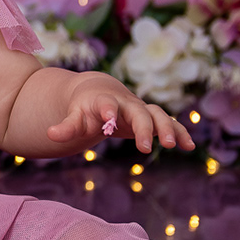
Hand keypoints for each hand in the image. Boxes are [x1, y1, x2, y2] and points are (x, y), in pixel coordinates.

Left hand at [46, 76, 192, 154]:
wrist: (99, 92)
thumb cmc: (85, 108)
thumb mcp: (75, 117)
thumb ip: (66, 126)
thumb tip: (50, 135)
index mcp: (105, 101)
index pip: (107, 104)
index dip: (108, 111)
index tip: (109, 119)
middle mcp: (126, 104)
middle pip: (138, 112)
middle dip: (144, 128)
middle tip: (145, 147)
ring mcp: (140, 110)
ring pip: (158, 116)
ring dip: (168, 129)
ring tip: (176, 146)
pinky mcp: (151, 119)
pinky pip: (168, 124)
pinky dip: (179, 133)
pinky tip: (189, 146)